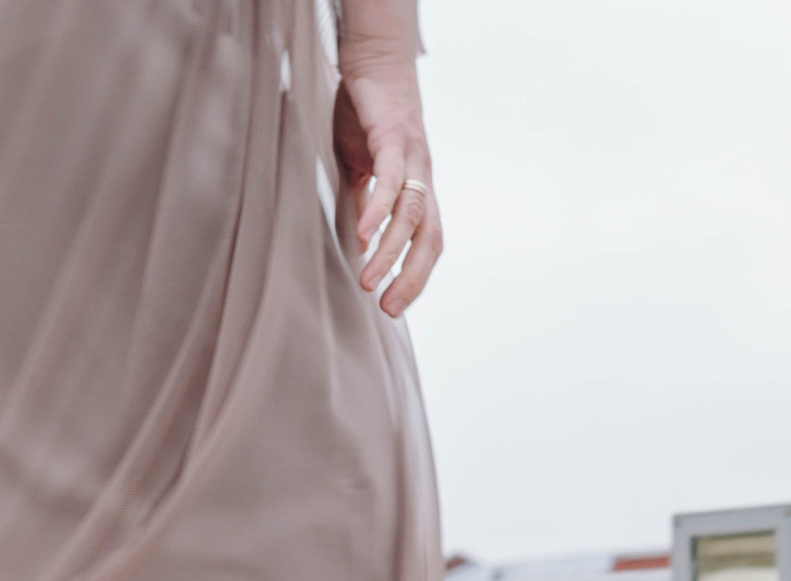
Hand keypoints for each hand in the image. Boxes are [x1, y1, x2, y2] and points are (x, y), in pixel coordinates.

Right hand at [332, 57, 441, 316]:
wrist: (374, 61)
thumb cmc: (368, 112)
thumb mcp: (362, 165)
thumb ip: (364, 198)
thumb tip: (361, 236)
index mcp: (416, 186)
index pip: (426, 241)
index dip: (414, 275)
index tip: (393, 307)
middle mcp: (422, 176)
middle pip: (428, 237)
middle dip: (411, 277)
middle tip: (389, 309)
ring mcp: (411, 158)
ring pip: (410, 216)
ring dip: (389, 253)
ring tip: (367, 282)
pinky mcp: (393, 139)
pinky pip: (390, 180)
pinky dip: (378, 210)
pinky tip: (363, 235)